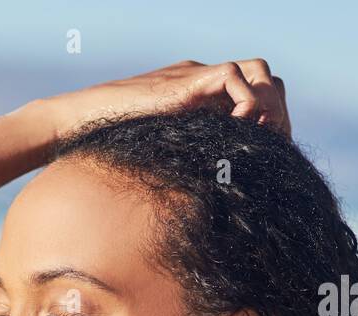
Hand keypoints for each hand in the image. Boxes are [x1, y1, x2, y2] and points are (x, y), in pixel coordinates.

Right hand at [33, 59, 290, 140]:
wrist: (78, 124)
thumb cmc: (108, 148)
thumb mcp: (162, 156)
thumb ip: (189, 161)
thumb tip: (212, 202)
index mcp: (203, 100)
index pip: (258, 96)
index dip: (273, 121)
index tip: (276, 153)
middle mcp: (204, 82)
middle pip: (267, 80)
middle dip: (279, 112)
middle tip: (279, 146)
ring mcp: (196, 77)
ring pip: (259, 70)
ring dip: (268, 104)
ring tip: (264, 136)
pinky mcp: (185, 81)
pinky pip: (234, 76)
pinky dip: (246, 102)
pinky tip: (241, 129)